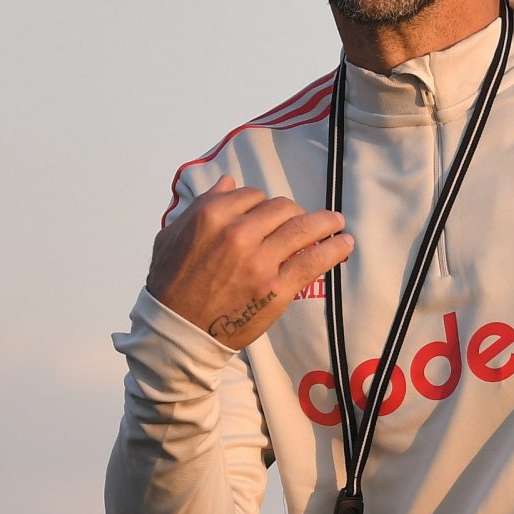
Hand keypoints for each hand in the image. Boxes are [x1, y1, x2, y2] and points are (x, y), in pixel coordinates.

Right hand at [147, 175, 352, 350]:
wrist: (177, 331)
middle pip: (281, 208)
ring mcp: (260, 261)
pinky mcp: (277, 287)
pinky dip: (333, 248)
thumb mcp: (172, 235)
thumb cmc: (170, 284)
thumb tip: (228, 182)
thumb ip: (201, 206)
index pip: (252, 195)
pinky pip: (312, 261)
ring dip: (324, 222)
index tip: (267, 215)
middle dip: (290, 212)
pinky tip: (344, 243)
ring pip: (302, 228)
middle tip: (297, 221)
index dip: (261, 204)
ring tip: (336, 222)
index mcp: (212, 216)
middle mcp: (238, 233)